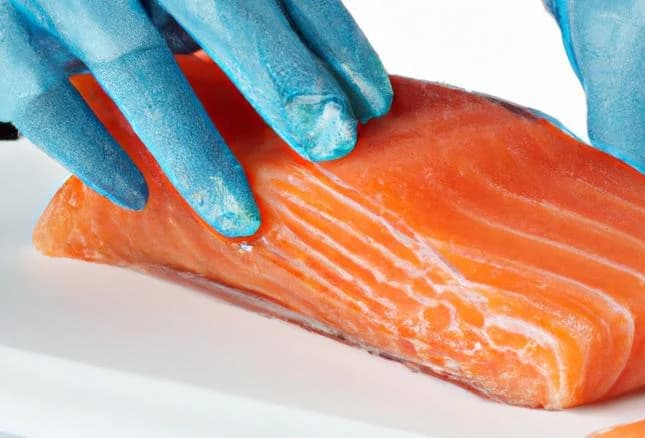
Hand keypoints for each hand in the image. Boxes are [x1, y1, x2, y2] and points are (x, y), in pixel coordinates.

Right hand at [0, 0, 390, 236]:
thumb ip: (233, 15)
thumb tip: (312, 81)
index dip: (330, 38)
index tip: (372, 99)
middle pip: (221, 7)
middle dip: (284, 77)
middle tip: (331, 141)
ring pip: (135, 62)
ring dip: (194, 145)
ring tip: (240, 212)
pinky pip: (41, 95)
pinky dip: (89, 149)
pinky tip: (135, 195)